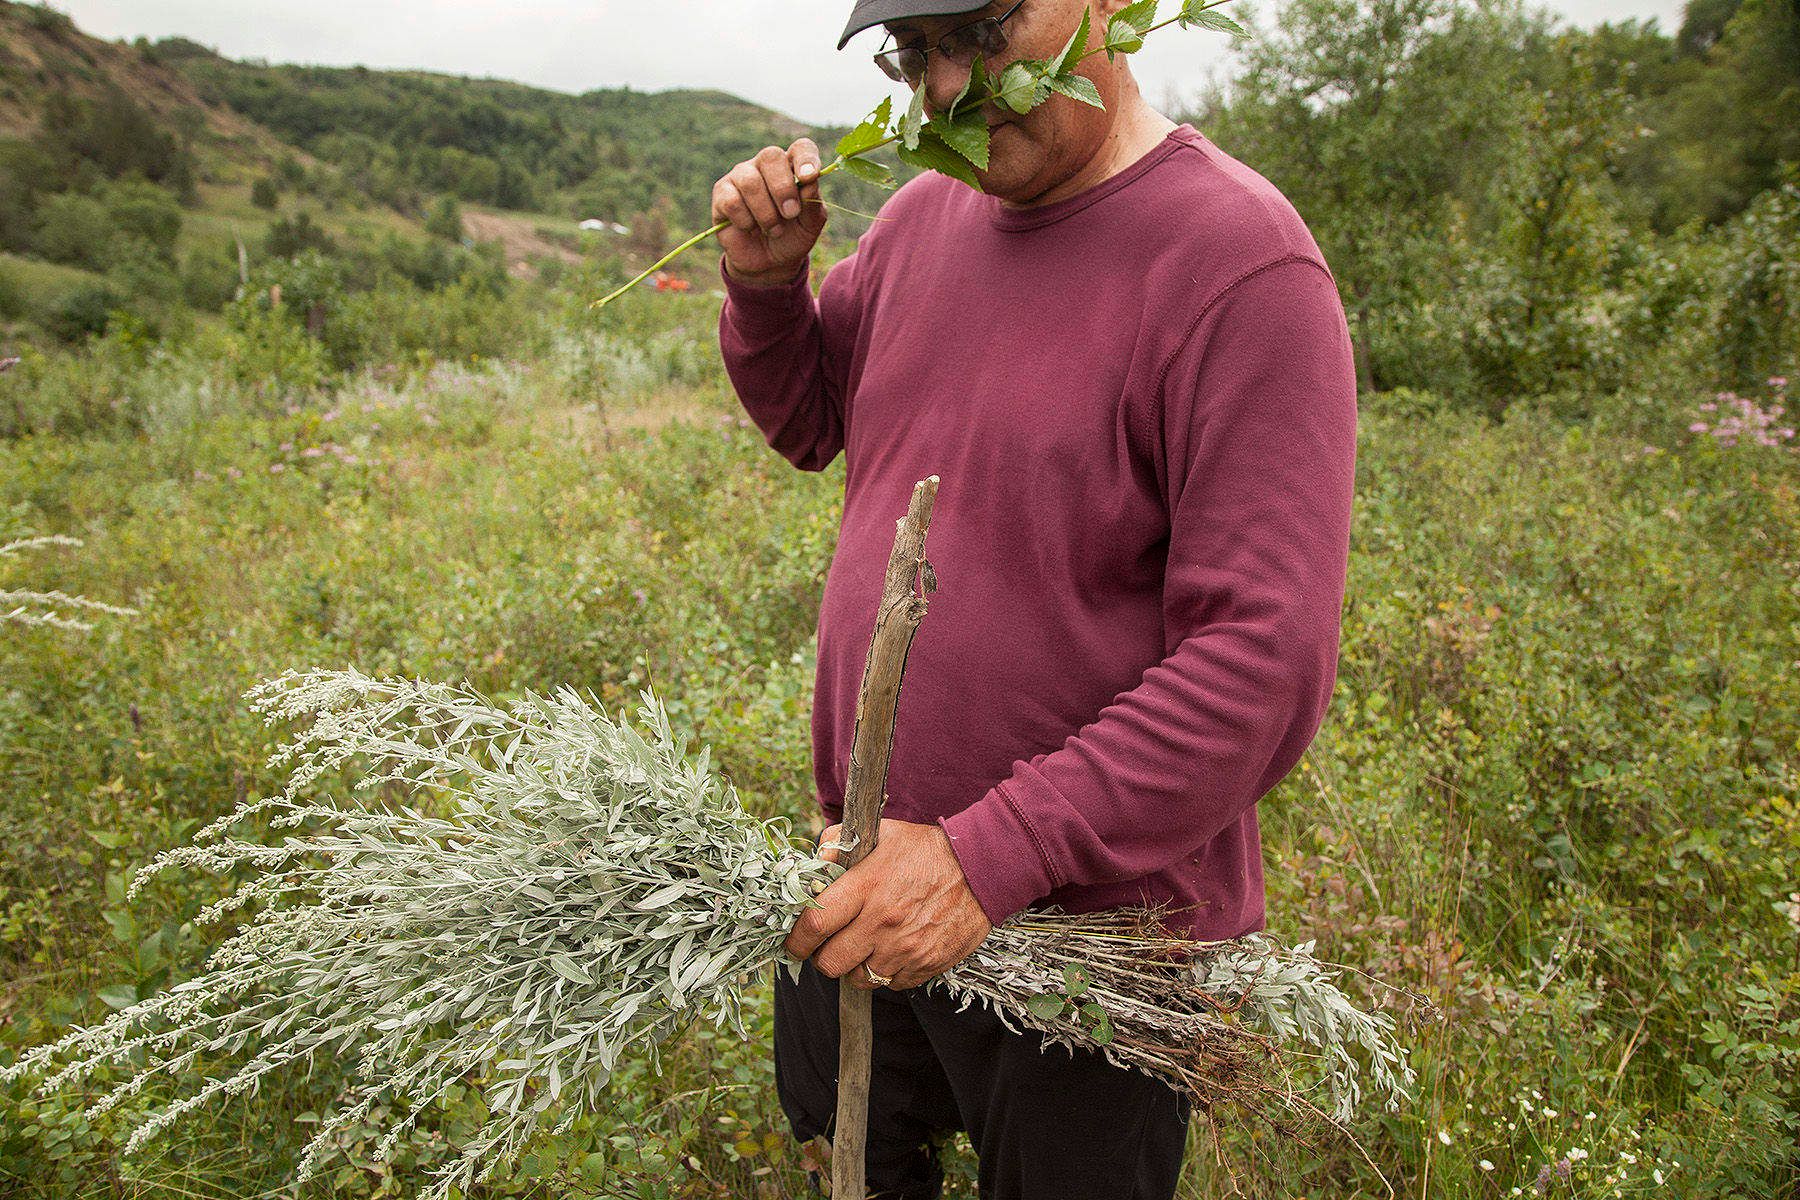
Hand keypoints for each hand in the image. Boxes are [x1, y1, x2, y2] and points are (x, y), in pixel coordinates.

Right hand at [712, 139, 827, 284]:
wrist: (769, 262)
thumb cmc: (792, 237)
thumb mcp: (810, 226)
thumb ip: (813, 204)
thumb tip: (810, 182)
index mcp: (792, 167)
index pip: (801, 147)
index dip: (806, 158)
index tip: (810, 176)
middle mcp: (765, 165)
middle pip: (771, 156)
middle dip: (783, 188)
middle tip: (790, 214)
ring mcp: (741, 176)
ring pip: (750, 181)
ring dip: (765, 213)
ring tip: (774, 230)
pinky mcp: (722, 194)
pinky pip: (732, 201)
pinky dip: (746, 221)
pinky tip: (751, 229)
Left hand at [786, 818, 991, 990]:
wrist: (981, 868)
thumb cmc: (926, 849)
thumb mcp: (881, 833)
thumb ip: (837, 843)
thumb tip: (811, 865)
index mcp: (866, 886)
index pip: (814, 924)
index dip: (796, 940)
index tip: (794, 943)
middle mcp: (882, 922)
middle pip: (831, 963)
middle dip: (823, 958)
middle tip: (830, 946)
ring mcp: (905, 948)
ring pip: (859, 979)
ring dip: (855, 967)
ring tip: (863, 948)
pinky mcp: (926, 965)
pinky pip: (891, 984)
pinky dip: (886, 973)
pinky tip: (892, 950)